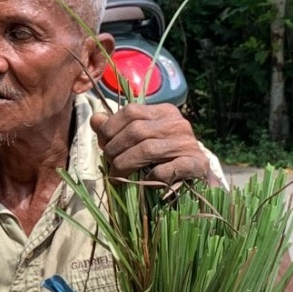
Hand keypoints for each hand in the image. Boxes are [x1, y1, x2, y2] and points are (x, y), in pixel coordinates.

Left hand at [89, 104, 214, 185]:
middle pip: (137, 130)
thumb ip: (116, 128)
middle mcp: (178, 123)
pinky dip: (150, 176)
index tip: (103, 145)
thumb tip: (95, 119)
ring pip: (148, 149)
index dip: (110, 128)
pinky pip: (166, 169)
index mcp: (164, 112)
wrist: (196, 179)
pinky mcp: (197, 164)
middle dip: (115, 149)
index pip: (131, 111)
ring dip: (126, 164)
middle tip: (109, 163)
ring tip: (117, 176)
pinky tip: (144, 180)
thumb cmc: (163, 158)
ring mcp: (189, 143)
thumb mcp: (139, 139)